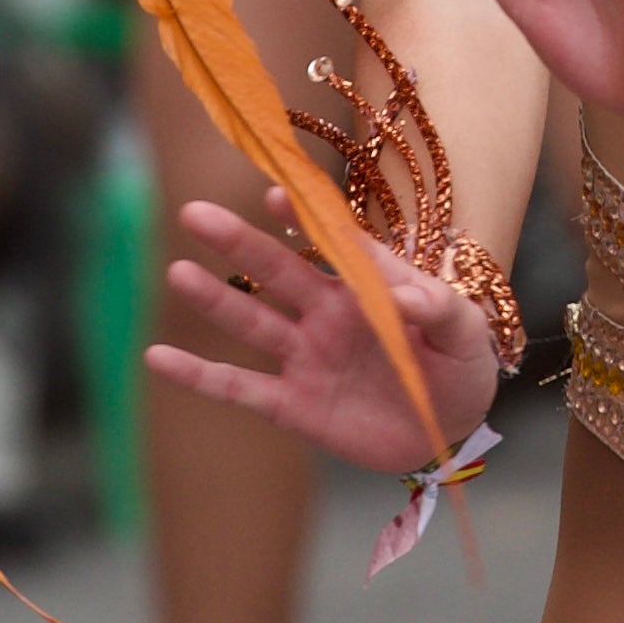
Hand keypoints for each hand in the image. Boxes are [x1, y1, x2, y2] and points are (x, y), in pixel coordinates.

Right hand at [146, 190, 500, 476]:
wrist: (449, 431)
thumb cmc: (459, 366)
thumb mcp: (466, 332)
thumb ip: (441, 308)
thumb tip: (407, 293)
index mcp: (366, 284)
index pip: (328, 240)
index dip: (301, 214)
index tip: (276, 191)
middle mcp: (325, 312)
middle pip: (274, 271)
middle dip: (237, 243)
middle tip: (194, 213)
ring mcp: (305, 357)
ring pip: (251, 321)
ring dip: (214, 299)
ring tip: (177, 272)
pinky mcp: (292, 405)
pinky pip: (239, 388)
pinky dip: (199, 374)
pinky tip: (157, 356)